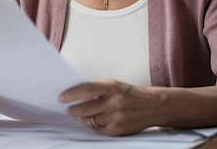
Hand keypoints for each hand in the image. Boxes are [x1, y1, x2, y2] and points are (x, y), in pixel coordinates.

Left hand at [60, 80, 216, 134]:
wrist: (155, 105)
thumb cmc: (132, 93)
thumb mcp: (115, 85)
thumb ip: (98, 89)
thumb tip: (76, 94)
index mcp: (111, 86)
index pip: (84, 90)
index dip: (70, 95)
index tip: (61, 98)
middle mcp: (113, 101)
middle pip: (84, 109)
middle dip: (74, 110)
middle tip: (69, 109)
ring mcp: (116, 117)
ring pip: (90, 121)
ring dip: (85, 119)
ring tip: (83, 115)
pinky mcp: (119, 129)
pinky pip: (100, 131)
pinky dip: (96, 127)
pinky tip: (97, 122)